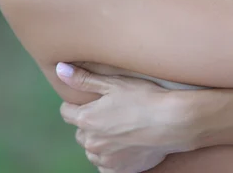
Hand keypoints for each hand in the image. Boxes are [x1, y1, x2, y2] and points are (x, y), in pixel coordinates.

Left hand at [56, 63, 180, 172]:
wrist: (173, 122)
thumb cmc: (144, 97)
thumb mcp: (113, 83)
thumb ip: (84, 79)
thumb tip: (59, 69)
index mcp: (87, 119)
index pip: (66, 112)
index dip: (76, 103)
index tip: (91, 99)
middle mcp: (92, 142)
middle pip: (80, 132)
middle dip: (88, 122)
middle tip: (108, 112)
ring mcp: (106, 159)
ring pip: (92, 150)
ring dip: (99, 140)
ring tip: (118, 128)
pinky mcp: (120, 170)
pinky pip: (105, 165)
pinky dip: (110, 157)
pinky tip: (123, 144)